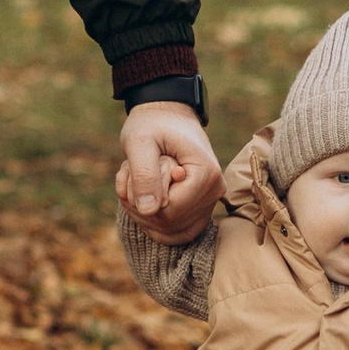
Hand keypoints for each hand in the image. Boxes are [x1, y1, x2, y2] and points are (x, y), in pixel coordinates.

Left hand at [116, 100, 223, 237]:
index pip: (169, 211)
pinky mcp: (201, 209)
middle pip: (168, 223)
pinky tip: (144, 197)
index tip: (136, 168)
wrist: (167, 116)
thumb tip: (149, 211)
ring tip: (139, 180)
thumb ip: (144, 174)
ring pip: (170, 231)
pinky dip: (152, 221)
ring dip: (143, 212)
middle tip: (133, 171)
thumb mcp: (139, 142)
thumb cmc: (152, 125)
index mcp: (206, 174)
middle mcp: (215, 191)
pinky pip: (176, 233)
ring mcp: (210, 202)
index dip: (143, 196)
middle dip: (140, 203)